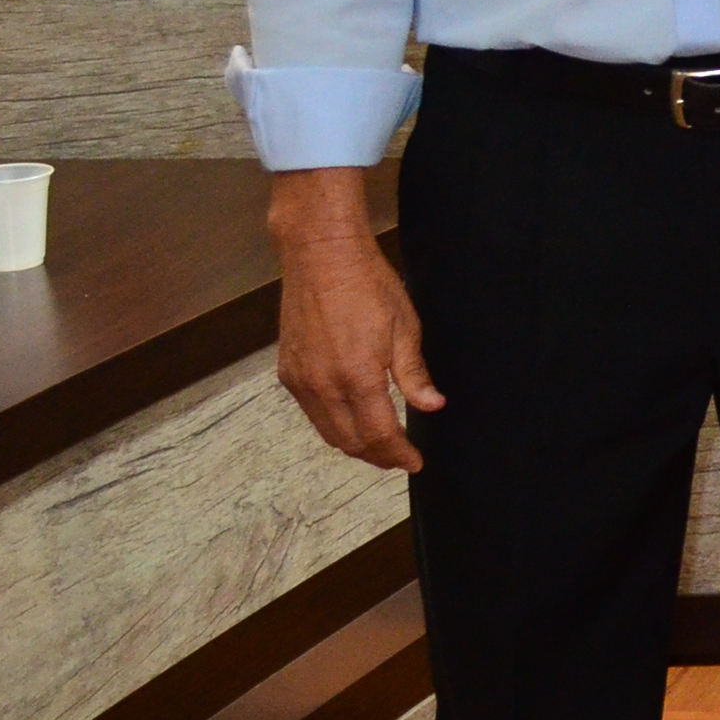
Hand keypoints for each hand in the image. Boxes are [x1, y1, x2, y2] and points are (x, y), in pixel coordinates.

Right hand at [270, 169, 437, 471]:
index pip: (379, 435)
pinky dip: (332, 424)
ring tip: (379, 443)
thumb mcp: (404, 328)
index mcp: (357, 377)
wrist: (321, 256)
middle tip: (399, 457)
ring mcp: (301, 380)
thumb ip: (414, 374)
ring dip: (354, 444)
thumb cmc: (368, 285)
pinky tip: (350, 417)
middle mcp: (323, 385)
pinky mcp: (287, 371)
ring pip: (327, 432)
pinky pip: (311, 412)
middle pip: (350, 442)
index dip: (398, 455)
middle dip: (377, 456)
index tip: (414, 462)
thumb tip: (432, 406)